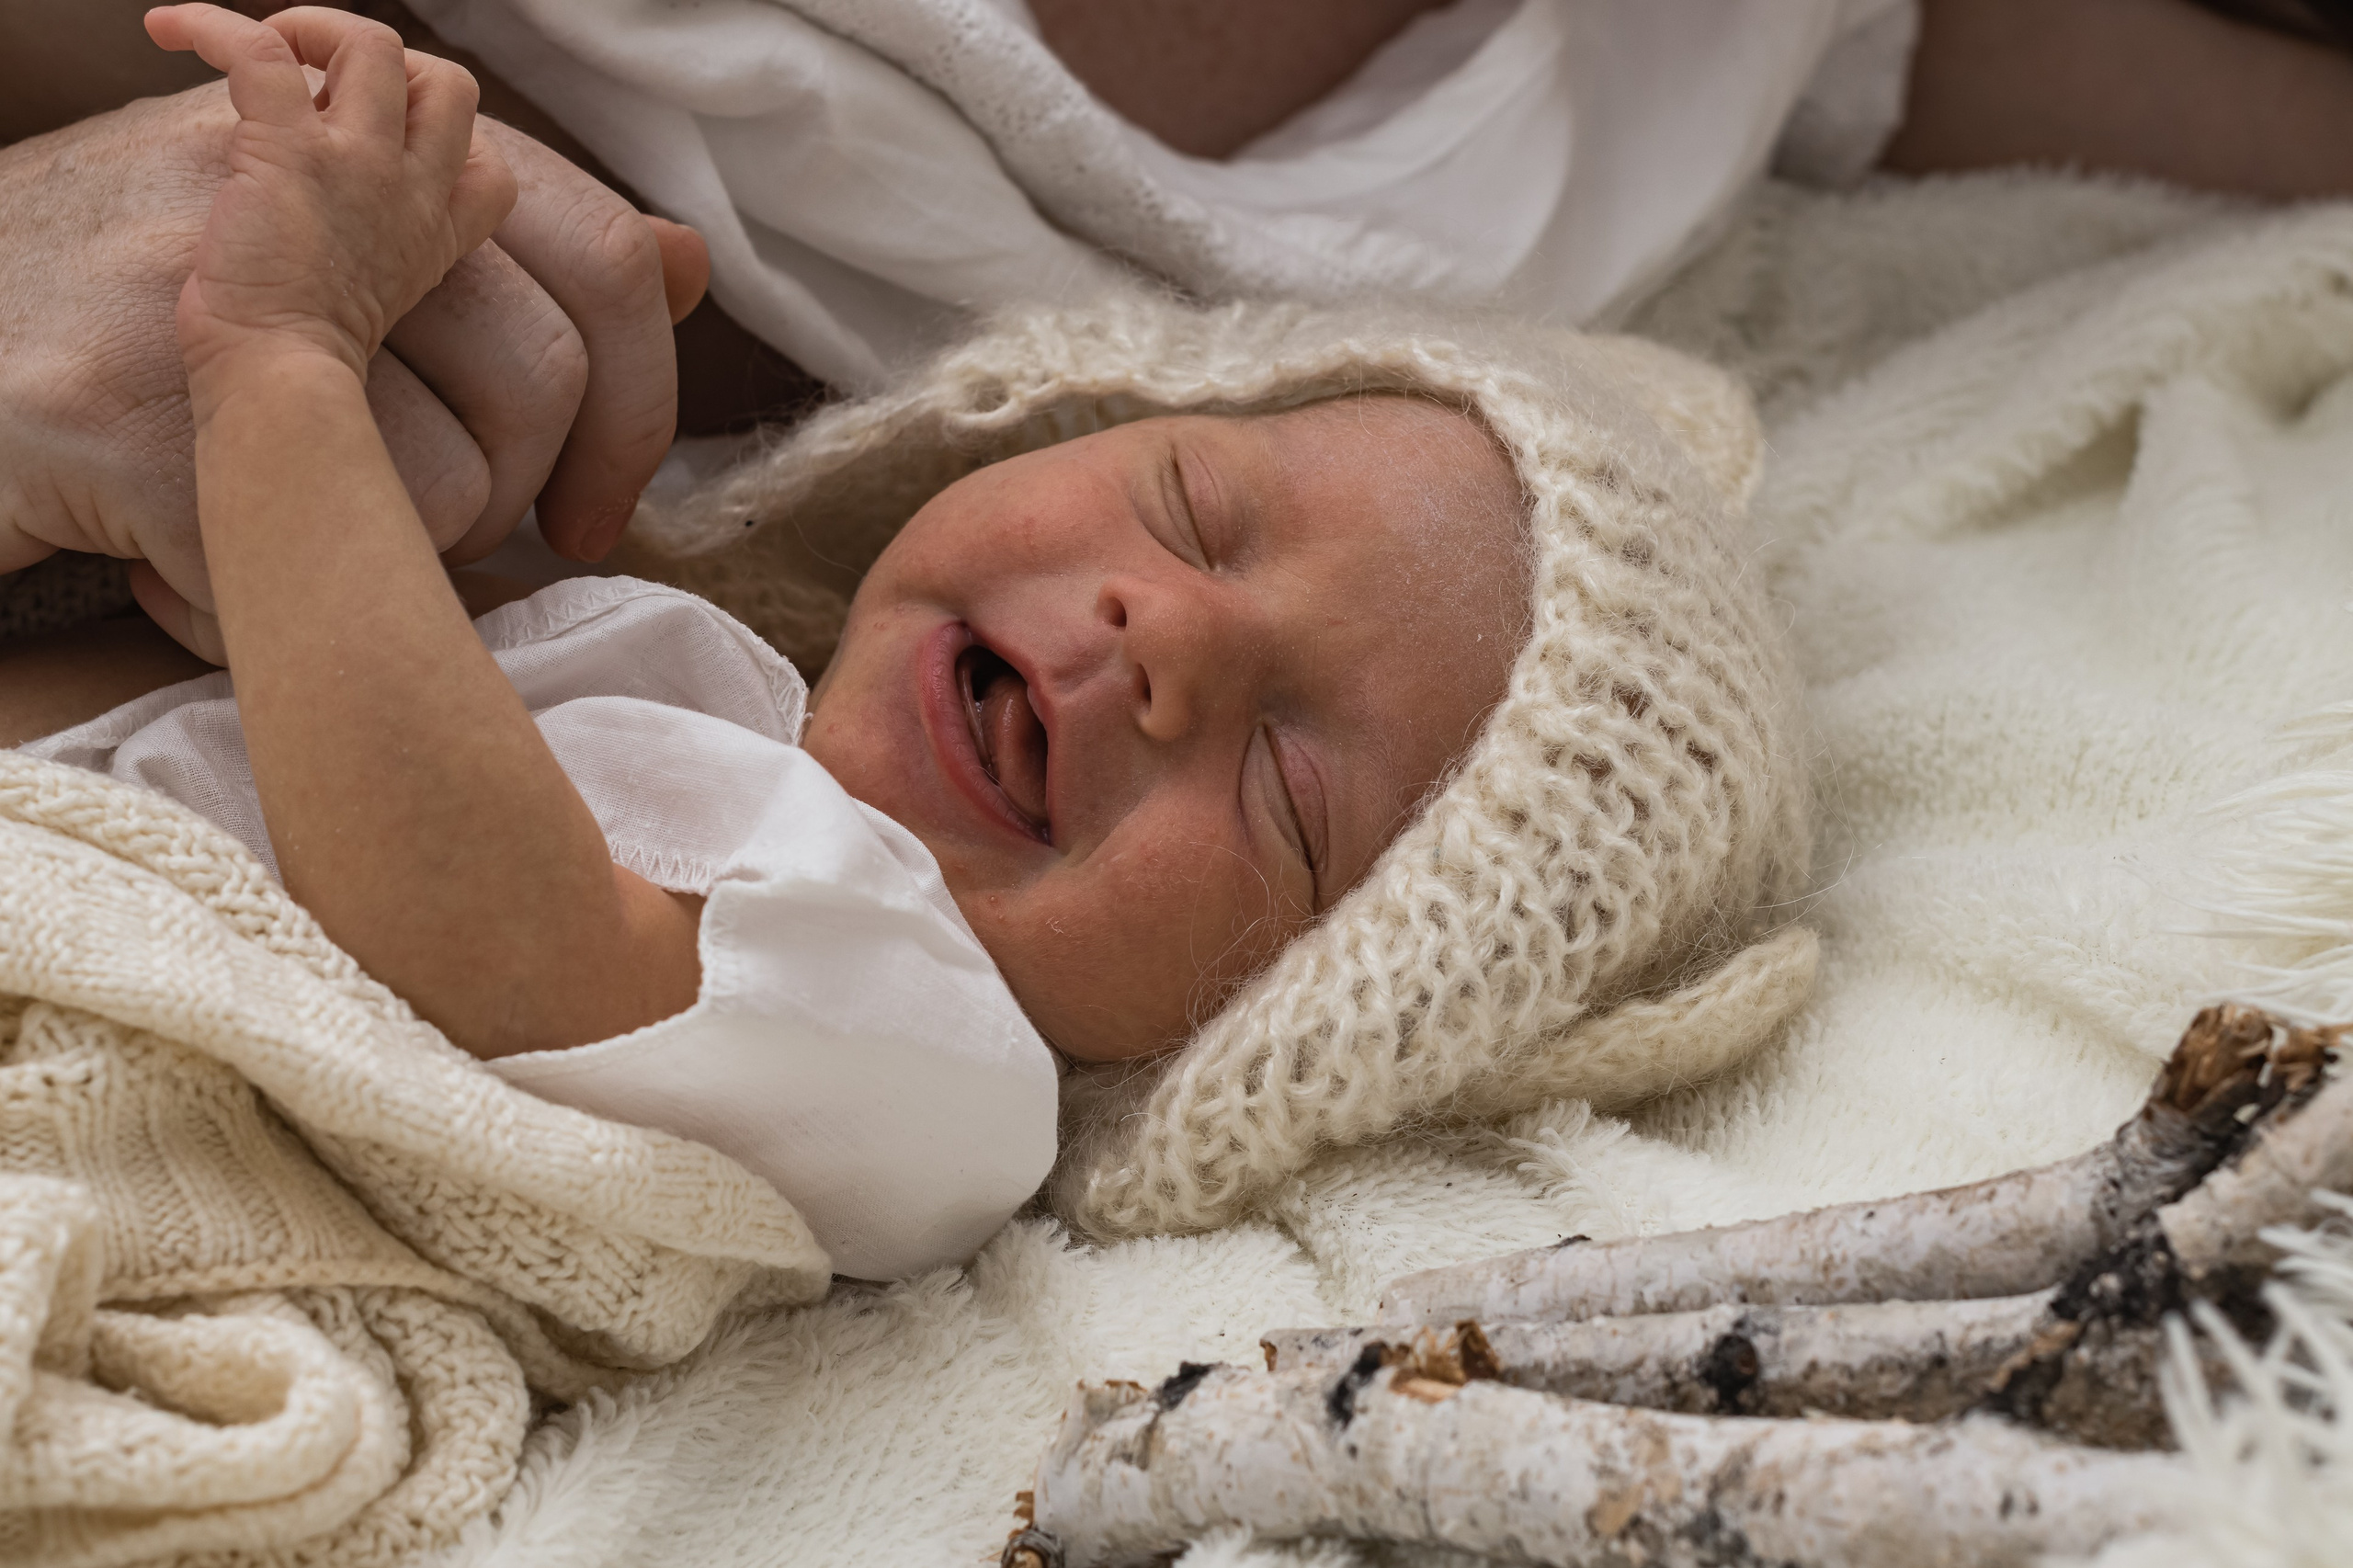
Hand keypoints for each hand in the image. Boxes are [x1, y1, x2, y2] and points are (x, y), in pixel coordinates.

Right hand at [0, 78, 699, 656]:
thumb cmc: (131, 291)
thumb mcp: (310, 219)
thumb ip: (489, 245)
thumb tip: (682, 267)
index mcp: (361, 142)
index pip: (602, 261)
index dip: (637, 407)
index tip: (600, 516)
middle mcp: (296, 195)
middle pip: (540, 386)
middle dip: (512, 501)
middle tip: (427, 547)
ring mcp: (207, 302)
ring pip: (439, 495)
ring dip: (380, 567)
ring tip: (282, 541)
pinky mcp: (129, 419)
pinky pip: (290, 575)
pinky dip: (240, 612)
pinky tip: (177, 571)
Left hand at [146, 4, 513, 388]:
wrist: (278, 377)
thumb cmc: (299, 359)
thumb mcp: (371, 301)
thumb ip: (369, 245)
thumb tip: (312, 197)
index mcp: (435, 232)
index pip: (489, 164)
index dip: (446, 138)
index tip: (387, 149)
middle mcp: (411, 189)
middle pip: (448, 83)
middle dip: (388, 65)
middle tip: (322, 86)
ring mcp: (360, 166)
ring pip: (372, 45)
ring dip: (313, 28)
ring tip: (261, 48)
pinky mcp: (290, 150)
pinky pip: (260, 50)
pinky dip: (209, 26)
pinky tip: (170, 30)